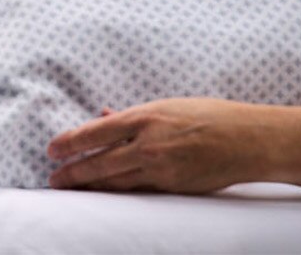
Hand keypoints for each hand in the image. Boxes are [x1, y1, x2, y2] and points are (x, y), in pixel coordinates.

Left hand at [47, 98, 277, 193]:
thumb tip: (103, 115)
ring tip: (70, 190)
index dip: (70, 142)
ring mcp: (162, 169)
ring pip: (117, 182)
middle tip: (52, 179)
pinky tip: (103, 195)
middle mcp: (150, 144)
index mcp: (146, 117)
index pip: (96, 132)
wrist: (249, 140)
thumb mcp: (167, 106)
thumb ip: (133, 116)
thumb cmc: (209, 116)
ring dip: (91, 186)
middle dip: (73, 172)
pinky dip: (118, 192)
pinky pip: (139, 191)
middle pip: (101, 162)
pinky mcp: (174, 187)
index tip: (51, 149)